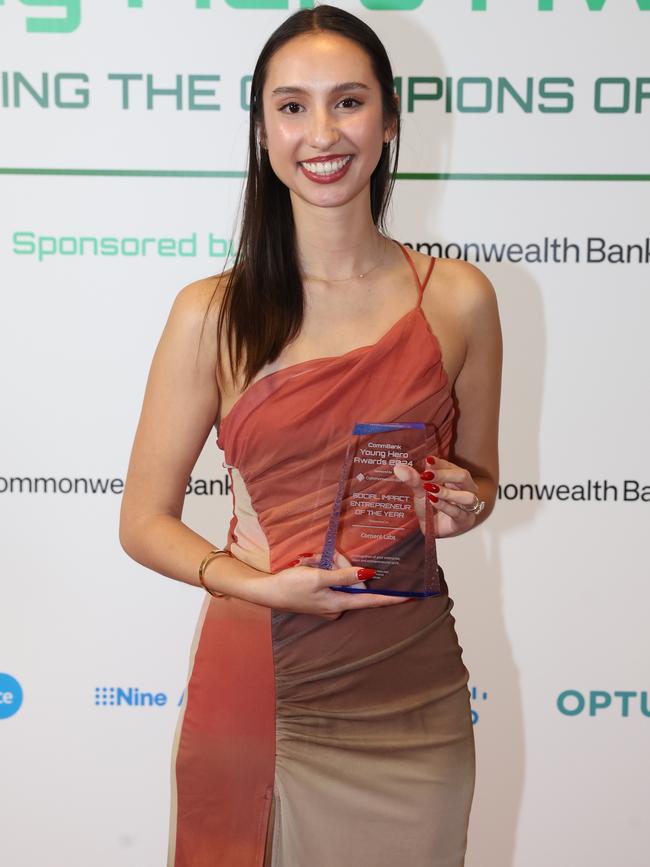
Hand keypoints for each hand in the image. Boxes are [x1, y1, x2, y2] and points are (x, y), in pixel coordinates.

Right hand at [246, 549, 411, 620]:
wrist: (267, 592)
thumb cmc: (291, 585)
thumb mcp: (318, 576)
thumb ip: (344, 575)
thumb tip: (368, 576)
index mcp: (340, 603)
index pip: (372, 601)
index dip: (392, 598)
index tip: (411, 597)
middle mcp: (338, 605)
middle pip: (352, 580)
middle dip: (340, 563)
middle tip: (321, 557)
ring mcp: (329, 601)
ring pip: (340, 576)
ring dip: (327, 564)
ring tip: (309, 562)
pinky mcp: (321, 596)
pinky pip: (330, 578)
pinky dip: (321, 569)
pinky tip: (307, 566)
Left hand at [393, 455, 481, 537]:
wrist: (433, 529)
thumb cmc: (431, 507)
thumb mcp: (420, 492)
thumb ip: (414, 480)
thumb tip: (399, 468)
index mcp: (455, 478)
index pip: (450, 466)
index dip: (439, 463)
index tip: (428, 460)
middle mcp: (465, 489)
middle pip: (462, 476)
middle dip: (444, 474)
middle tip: (427, 475)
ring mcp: (467, 505)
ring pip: (466, 495)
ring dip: (447, 492)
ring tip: (432, 490)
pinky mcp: (464, 520)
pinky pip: (458, 512)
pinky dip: (445, 506)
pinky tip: (433, 501)